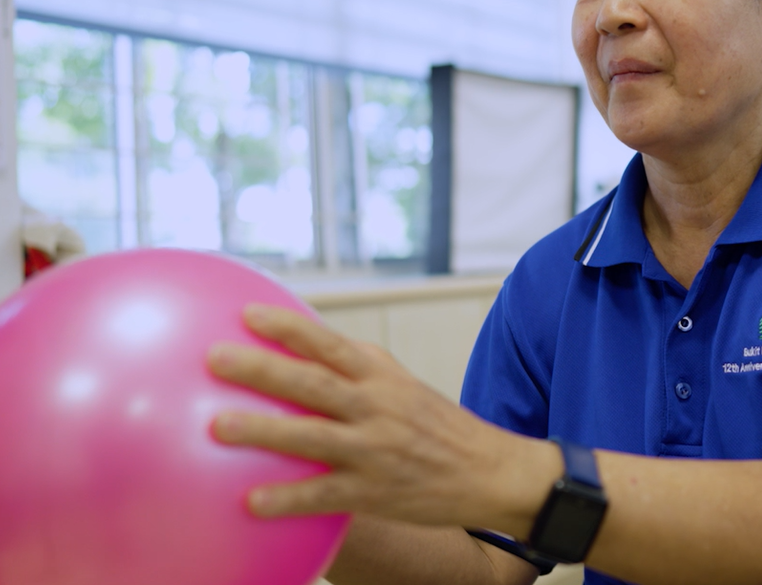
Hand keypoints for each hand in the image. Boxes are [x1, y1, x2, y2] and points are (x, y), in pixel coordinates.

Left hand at [206, 305, 555, 534]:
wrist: (489, 471)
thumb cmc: (438, 427)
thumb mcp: (405, 387)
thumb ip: (360, 371)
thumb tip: (306, 351)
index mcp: (382, 377)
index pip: (330, 344)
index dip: (289, 328)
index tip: (247, 314)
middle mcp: (377, 407)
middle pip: (312, 383)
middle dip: (262, 368)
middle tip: (215, 358)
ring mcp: (375, 450)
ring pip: (312, 436)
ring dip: (264, 430)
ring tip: (218, 426)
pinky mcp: (375, 491)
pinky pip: (324, 495)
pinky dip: (288, 499)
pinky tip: (251, 503)